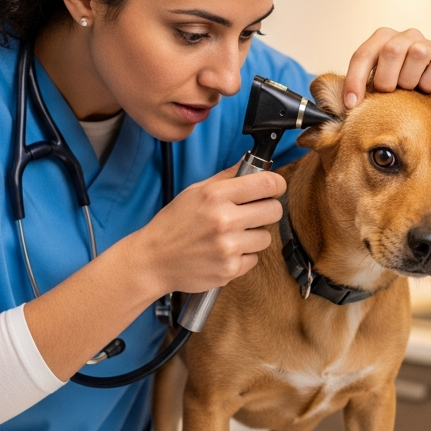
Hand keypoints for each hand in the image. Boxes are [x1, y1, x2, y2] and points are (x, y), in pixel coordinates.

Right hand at [133, 162, 285, 293]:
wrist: (153, 260)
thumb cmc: (173, 224)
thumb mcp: (194, 192)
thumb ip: (226, 177)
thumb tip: (252, 161)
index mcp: (216, 195)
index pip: (267, 183)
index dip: (277, 185)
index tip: (274, 188)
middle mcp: (224, 220)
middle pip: (274, 210)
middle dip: (267, 210)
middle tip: (252, 214)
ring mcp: (228, 247)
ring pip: (266, 237)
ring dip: (254, 236)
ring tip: (231, 236)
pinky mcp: (230, 269)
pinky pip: (254, 259)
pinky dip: (243, 256)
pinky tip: (224, 252)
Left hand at [343, 28, 430, 143]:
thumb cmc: (405, 101)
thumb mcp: (378, 95)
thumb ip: (357, 95)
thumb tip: (328, 116)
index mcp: (383, 42)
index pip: (363, 54)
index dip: (354, 79)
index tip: (351, 104)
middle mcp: (406, 38)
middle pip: (390, 50)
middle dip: (386, 79)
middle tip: (389, 95)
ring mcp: (429, 46)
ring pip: (416, 54)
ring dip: (410, 81)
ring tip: (411, 93)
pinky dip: (429, 84)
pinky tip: (428, 93)